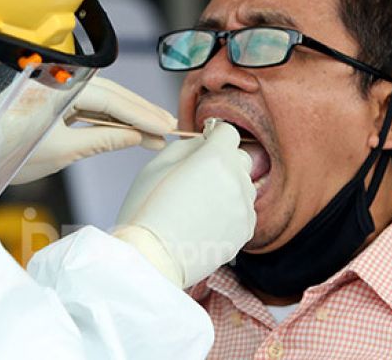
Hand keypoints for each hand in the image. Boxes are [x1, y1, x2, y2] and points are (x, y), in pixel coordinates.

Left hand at [10, 76, 175, 183]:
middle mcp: (59, 82)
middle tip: (169, 125)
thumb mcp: (62, 151)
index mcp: (59, 88)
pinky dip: (109, 118)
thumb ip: (102, 140)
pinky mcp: (53, 101)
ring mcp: (56, 90)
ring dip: (128, 114)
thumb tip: (136, 137)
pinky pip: (88, 105)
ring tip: (155, 128)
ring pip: (101, 99)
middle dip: (140, 111)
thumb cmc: (8, 154)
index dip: (141, 114)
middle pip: (110, 93)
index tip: (165, 126)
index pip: (110, 99)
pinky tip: (128, 128)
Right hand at [112, 121, 256, 288]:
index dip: (214, 136)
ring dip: (228, 187)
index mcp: (215, 158)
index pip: (229, 132)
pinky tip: (206, 221)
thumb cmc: (146, 210)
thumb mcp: (155, 165)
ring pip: (244, 186)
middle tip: (198, 177)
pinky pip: (244, 211)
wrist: (152, 259)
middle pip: (241, 158)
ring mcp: (244, 208)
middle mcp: (237, 180)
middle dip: (224, 160)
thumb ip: (187, 145)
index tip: (204, 144)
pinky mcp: (245, 232)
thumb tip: (204, 142)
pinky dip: (230, 211)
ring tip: (199, 204)